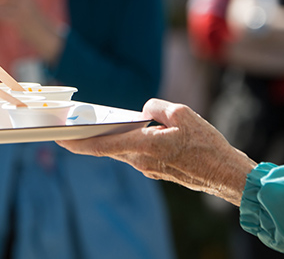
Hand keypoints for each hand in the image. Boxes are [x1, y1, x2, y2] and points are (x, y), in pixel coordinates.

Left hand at [57, 99, 256, 205]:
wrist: (226, 175)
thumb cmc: (207, 145)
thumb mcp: (182, 114)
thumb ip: (157, 107)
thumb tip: (145, 110)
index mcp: (144, 147)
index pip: (102, 145)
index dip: (77, 141)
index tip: (58, 137)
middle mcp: (141, 161)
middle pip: (108, 147)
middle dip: (88, 136)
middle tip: (69, 125)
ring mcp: (148, 168)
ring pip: (122, 149)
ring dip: (110, 138)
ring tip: (96, 123)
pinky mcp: (156, 169)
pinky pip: (135, 152)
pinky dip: (128, 142)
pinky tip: (129, 130)